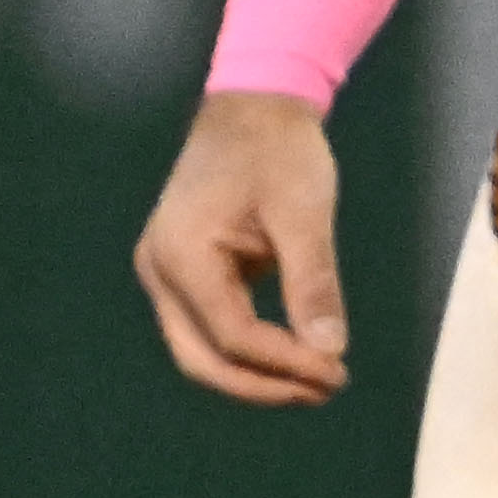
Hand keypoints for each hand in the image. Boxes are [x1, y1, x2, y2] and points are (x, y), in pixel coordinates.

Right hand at [137, 87, 355, 406]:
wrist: (253, 108)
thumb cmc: (279, 151)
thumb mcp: (305, 213)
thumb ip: (313, 282)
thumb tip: (330, 351)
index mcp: (182, 254)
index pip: (232, 335)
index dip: (286, 364)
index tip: (338, 374)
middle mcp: (159, 270)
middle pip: (202, 359)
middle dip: (264, 386)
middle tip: (326, 390)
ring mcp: (164, 273)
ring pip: (200, 352)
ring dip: (255, 376)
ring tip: (317, 382)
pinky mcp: (182, 274)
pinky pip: (208, 330)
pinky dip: (248, 351)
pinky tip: (295, 356)